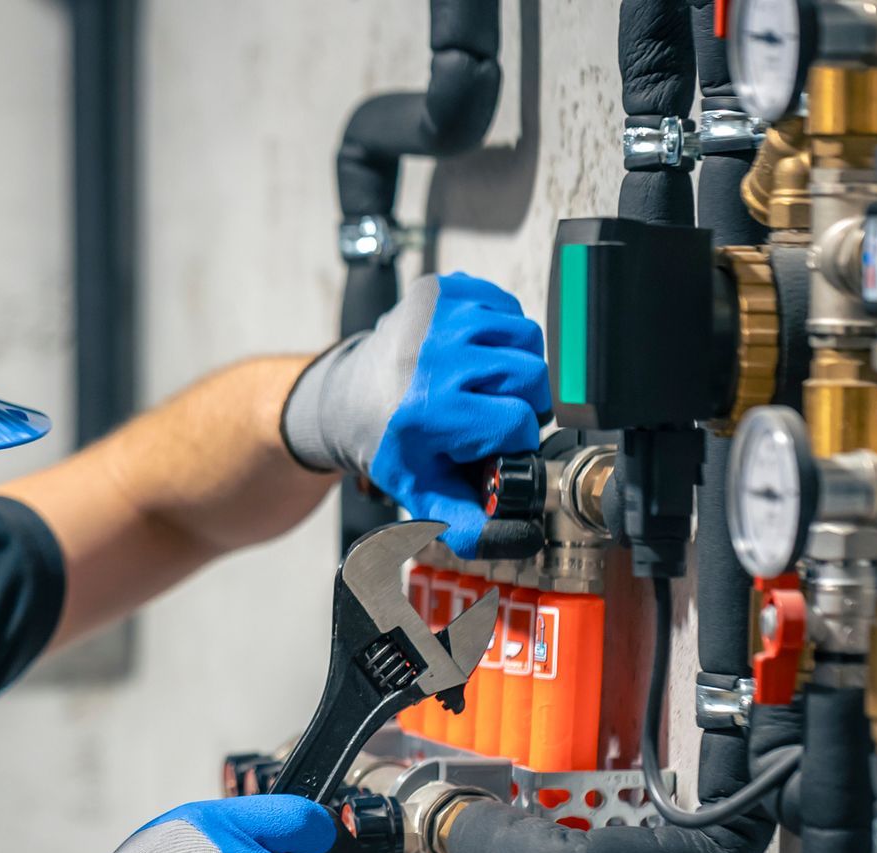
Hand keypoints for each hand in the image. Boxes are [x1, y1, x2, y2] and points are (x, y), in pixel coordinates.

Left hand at [282, 272, 551, 556]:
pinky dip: (501, 331)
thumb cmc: (388, 444)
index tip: (491, 444)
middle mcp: (433, 355)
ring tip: (486, 384)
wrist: (345, 398)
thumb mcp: (423, 492)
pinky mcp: (441, 288)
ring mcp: (437, 314)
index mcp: (430, 408)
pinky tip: (476, 354)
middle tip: (493, 414)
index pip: (518, 422)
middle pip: (531, 375)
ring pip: (525, 336)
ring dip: (516, 364)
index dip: (514, 439)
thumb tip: (516, 540)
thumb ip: (468, 523)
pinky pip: (506, 305)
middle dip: (523, 401)